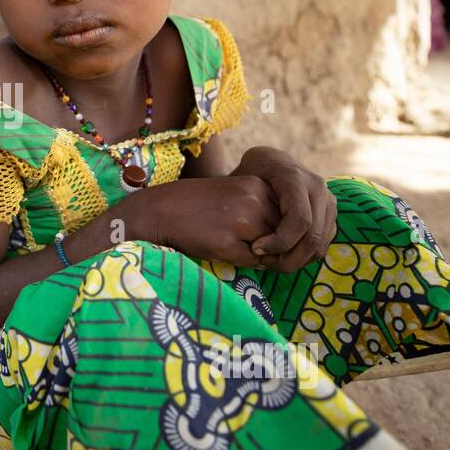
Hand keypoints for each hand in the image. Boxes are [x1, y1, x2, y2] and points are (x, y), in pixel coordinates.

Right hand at [150, 176, 281, 267]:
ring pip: (269, 251)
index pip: (286, 218)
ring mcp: (241, 222)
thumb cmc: (200, 206)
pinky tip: (219, 248)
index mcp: (258, 185)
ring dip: (255, 253)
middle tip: (238, 237)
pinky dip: (240, 262)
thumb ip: (264, 210)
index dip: (271, 229)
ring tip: (229, 241)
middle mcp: (254, 201)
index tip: (248, 226)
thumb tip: (288, 245)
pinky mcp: (227, 243)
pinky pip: (251, 263)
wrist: (161, 210)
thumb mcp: (237, 195)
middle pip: (281, 235)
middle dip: (267, 244)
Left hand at [231, 147, 336, 272]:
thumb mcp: (241, 181)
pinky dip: (302, 257)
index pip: (299, 220)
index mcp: (295, 177)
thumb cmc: (249, 174)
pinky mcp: (330, 214)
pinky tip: (280, 256)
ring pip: (319, 245)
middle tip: (263, 263)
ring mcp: (328, 201)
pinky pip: (321, 245)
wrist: (269, 162)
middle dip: (288, 258)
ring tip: (269, 261)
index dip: (279, 242)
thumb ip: (244, 207)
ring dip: (295, 261)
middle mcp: (317, 188)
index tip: (255, 249)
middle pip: (313, 237)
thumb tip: (249, 244)